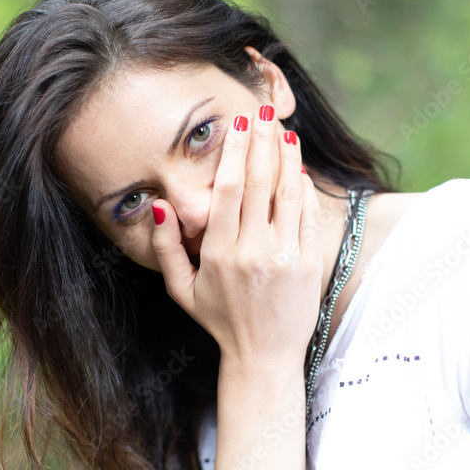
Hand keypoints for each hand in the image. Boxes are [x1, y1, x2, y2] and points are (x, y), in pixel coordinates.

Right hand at [150, 105, 324, 371]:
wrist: (264, 357)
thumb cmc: (219, 320)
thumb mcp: (181, 290)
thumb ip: (166, 248)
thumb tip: (160, 206)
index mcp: (219, 254)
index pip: (226, 191)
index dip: (233, 154)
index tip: (236, 127)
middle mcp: (253, 251)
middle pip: (259, 182)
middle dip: (262, 141)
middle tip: (264, 111)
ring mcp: (285, 257)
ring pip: (288, 193)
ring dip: (287, 157)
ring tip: (284, 130)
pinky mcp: (310, 264)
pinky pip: (309, 217)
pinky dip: (305, 190)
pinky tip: (299, 169)